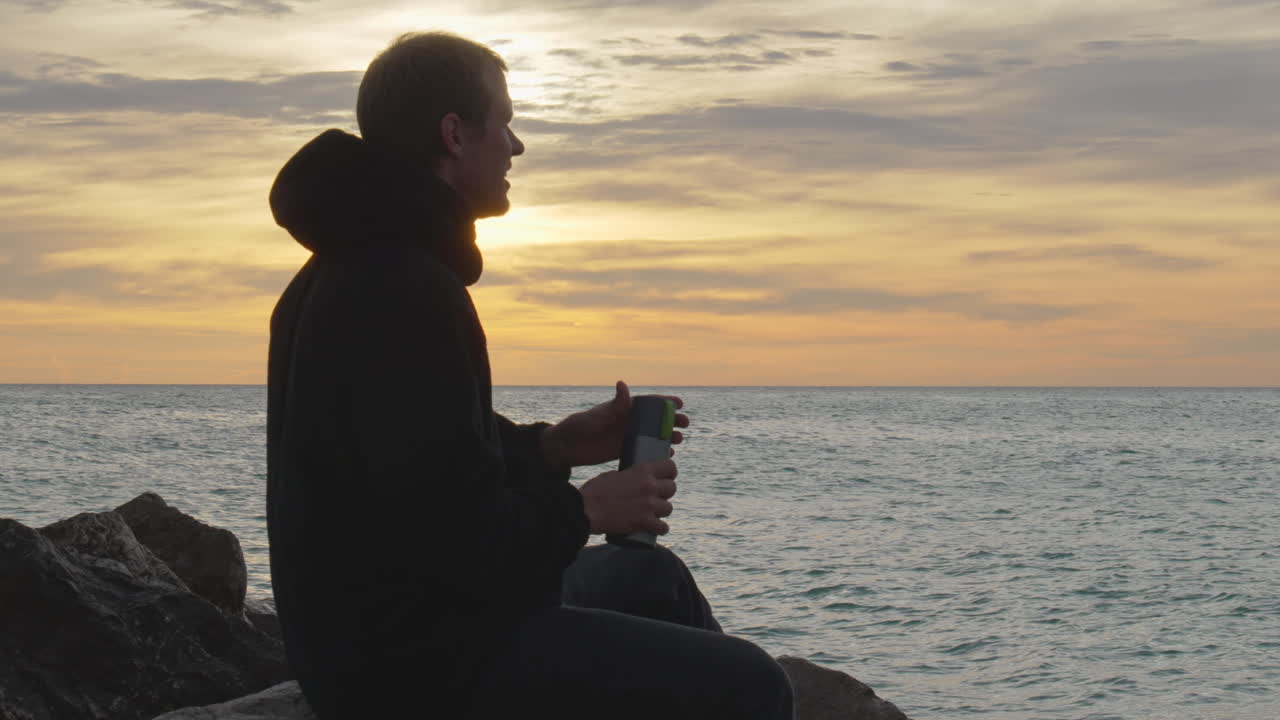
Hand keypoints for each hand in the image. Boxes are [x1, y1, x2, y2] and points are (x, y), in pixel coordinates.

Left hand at [540, 380, 688, 467]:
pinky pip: (646, 450)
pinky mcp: (625, 450)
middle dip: (673, 420)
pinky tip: (667, 455)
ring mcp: (628, 436)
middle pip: (657, 419)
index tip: (680, 403)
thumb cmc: (581, 426)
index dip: (666, 401)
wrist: (568, 447)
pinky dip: (657, 452)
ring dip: (669, 436)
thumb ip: (615, 404)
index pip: (650, 402)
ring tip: (678, 440)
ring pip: (655, 435)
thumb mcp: (599, 414)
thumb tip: (623, 384)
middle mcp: (629, 421)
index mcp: (625, 408)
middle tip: (684, 424)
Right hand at [578, 458, 677, 535]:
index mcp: (642, 470)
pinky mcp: (644, 522)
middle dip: (665, 492)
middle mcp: (649, 486)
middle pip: (672, 488)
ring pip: (668, 508)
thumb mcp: (615, 474)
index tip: (665, 477)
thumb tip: (634, 479)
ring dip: (662, 511)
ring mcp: (649, 505)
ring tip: (653, 513)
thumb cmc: (595, 491)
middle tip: (656, 496)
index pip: (670, 467)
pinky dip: (660, 528)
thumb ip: (629, 476)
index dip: (669, 472)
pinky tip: (655, 528)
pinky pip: (663, 527)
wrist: (586, 510)